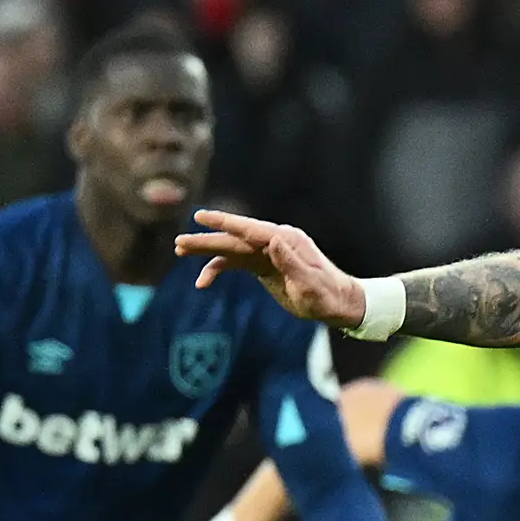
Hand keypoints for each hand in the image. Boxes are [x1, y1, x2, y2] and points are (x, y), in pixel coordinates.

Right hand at [177, 208, 364, 323]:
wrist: (339, 304)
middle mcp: (275, 242)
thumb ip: (291, 262)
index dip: (224, 222)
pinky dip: (218, 269)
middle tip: (179, 242)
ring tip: (180, 252)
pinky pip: (235, 263)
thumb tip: (271, 239)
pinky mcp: (264, 265)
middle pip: (235, 238)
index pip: (249, 229)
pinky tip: (202, 282)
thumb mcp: (310, 284)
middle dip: (207, 239)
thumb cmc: (327, 296)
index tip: (200, 217)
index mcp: (286, 240)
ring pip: (231, 248)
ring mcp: (268, 253)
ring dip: (207, 251)